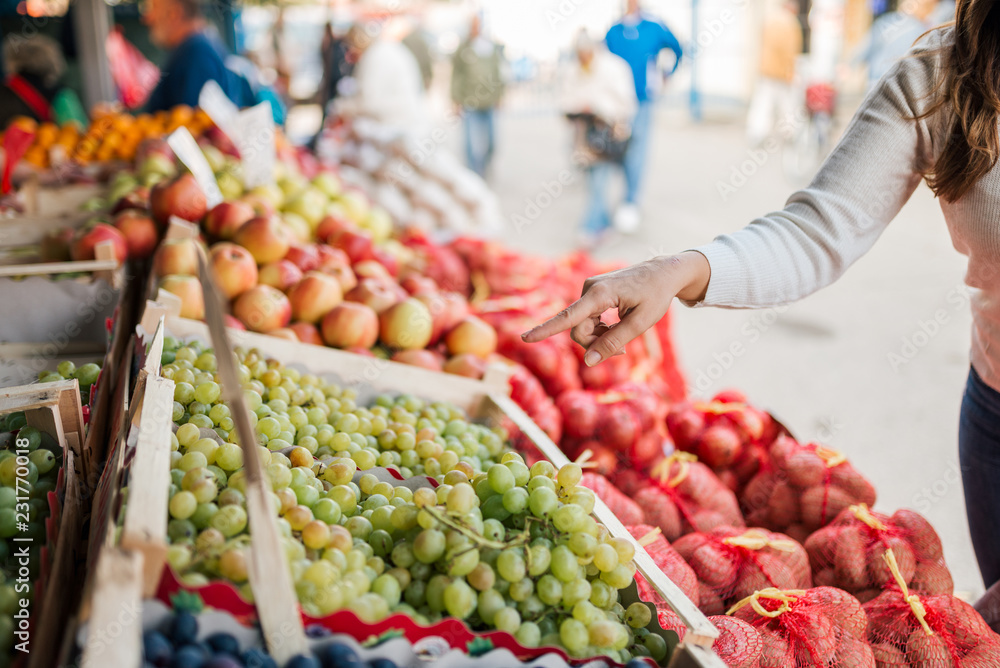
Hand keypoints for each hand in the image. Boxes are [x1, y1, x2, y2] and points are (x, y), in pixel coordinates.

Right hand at [521, 252, 710, 365]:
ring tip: (622, 340)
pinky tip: (615, 327)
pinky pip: (586, 319)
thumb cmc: (656, 296)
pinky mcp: (591, 293)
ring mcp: (588, 289)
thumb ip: (614, 343)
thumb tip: (588, 362)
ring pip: (581, 326)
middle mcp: (589, 288)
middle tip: (621, 351)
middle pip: (578, 329)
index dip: (546, 330)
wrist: (663, 272)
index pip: (568, 317)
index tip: (525, 338)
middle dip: (594, 344)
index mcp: (600, 294)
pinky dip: (599, 329)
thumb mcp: (641, 324)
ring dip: (598, 338)